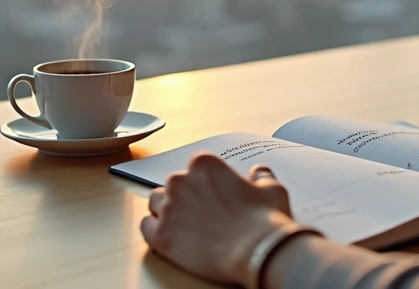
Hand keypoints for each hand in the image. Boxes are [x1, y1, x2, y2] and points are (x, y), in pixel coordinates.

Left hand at [141, 153, 294, 284]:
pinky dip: (155, 230)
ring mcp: (169, 209)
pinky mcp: (161, 236)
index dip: (204, 182)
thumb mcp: (271, 189)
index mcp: (204, 164)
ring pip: (156, 203)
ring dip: (167, 210)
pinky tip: (169, 236)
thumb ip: (261, 176)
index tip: (213, 194)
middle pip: (174, 184)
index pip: (195, 167)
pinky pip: (146, 227)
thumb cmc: (265, 219)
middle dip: (185, 196)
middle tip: (202, 212)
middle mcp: (181, 181)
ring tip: (185, 225)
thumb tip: (258, 172)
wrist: (257, 252)